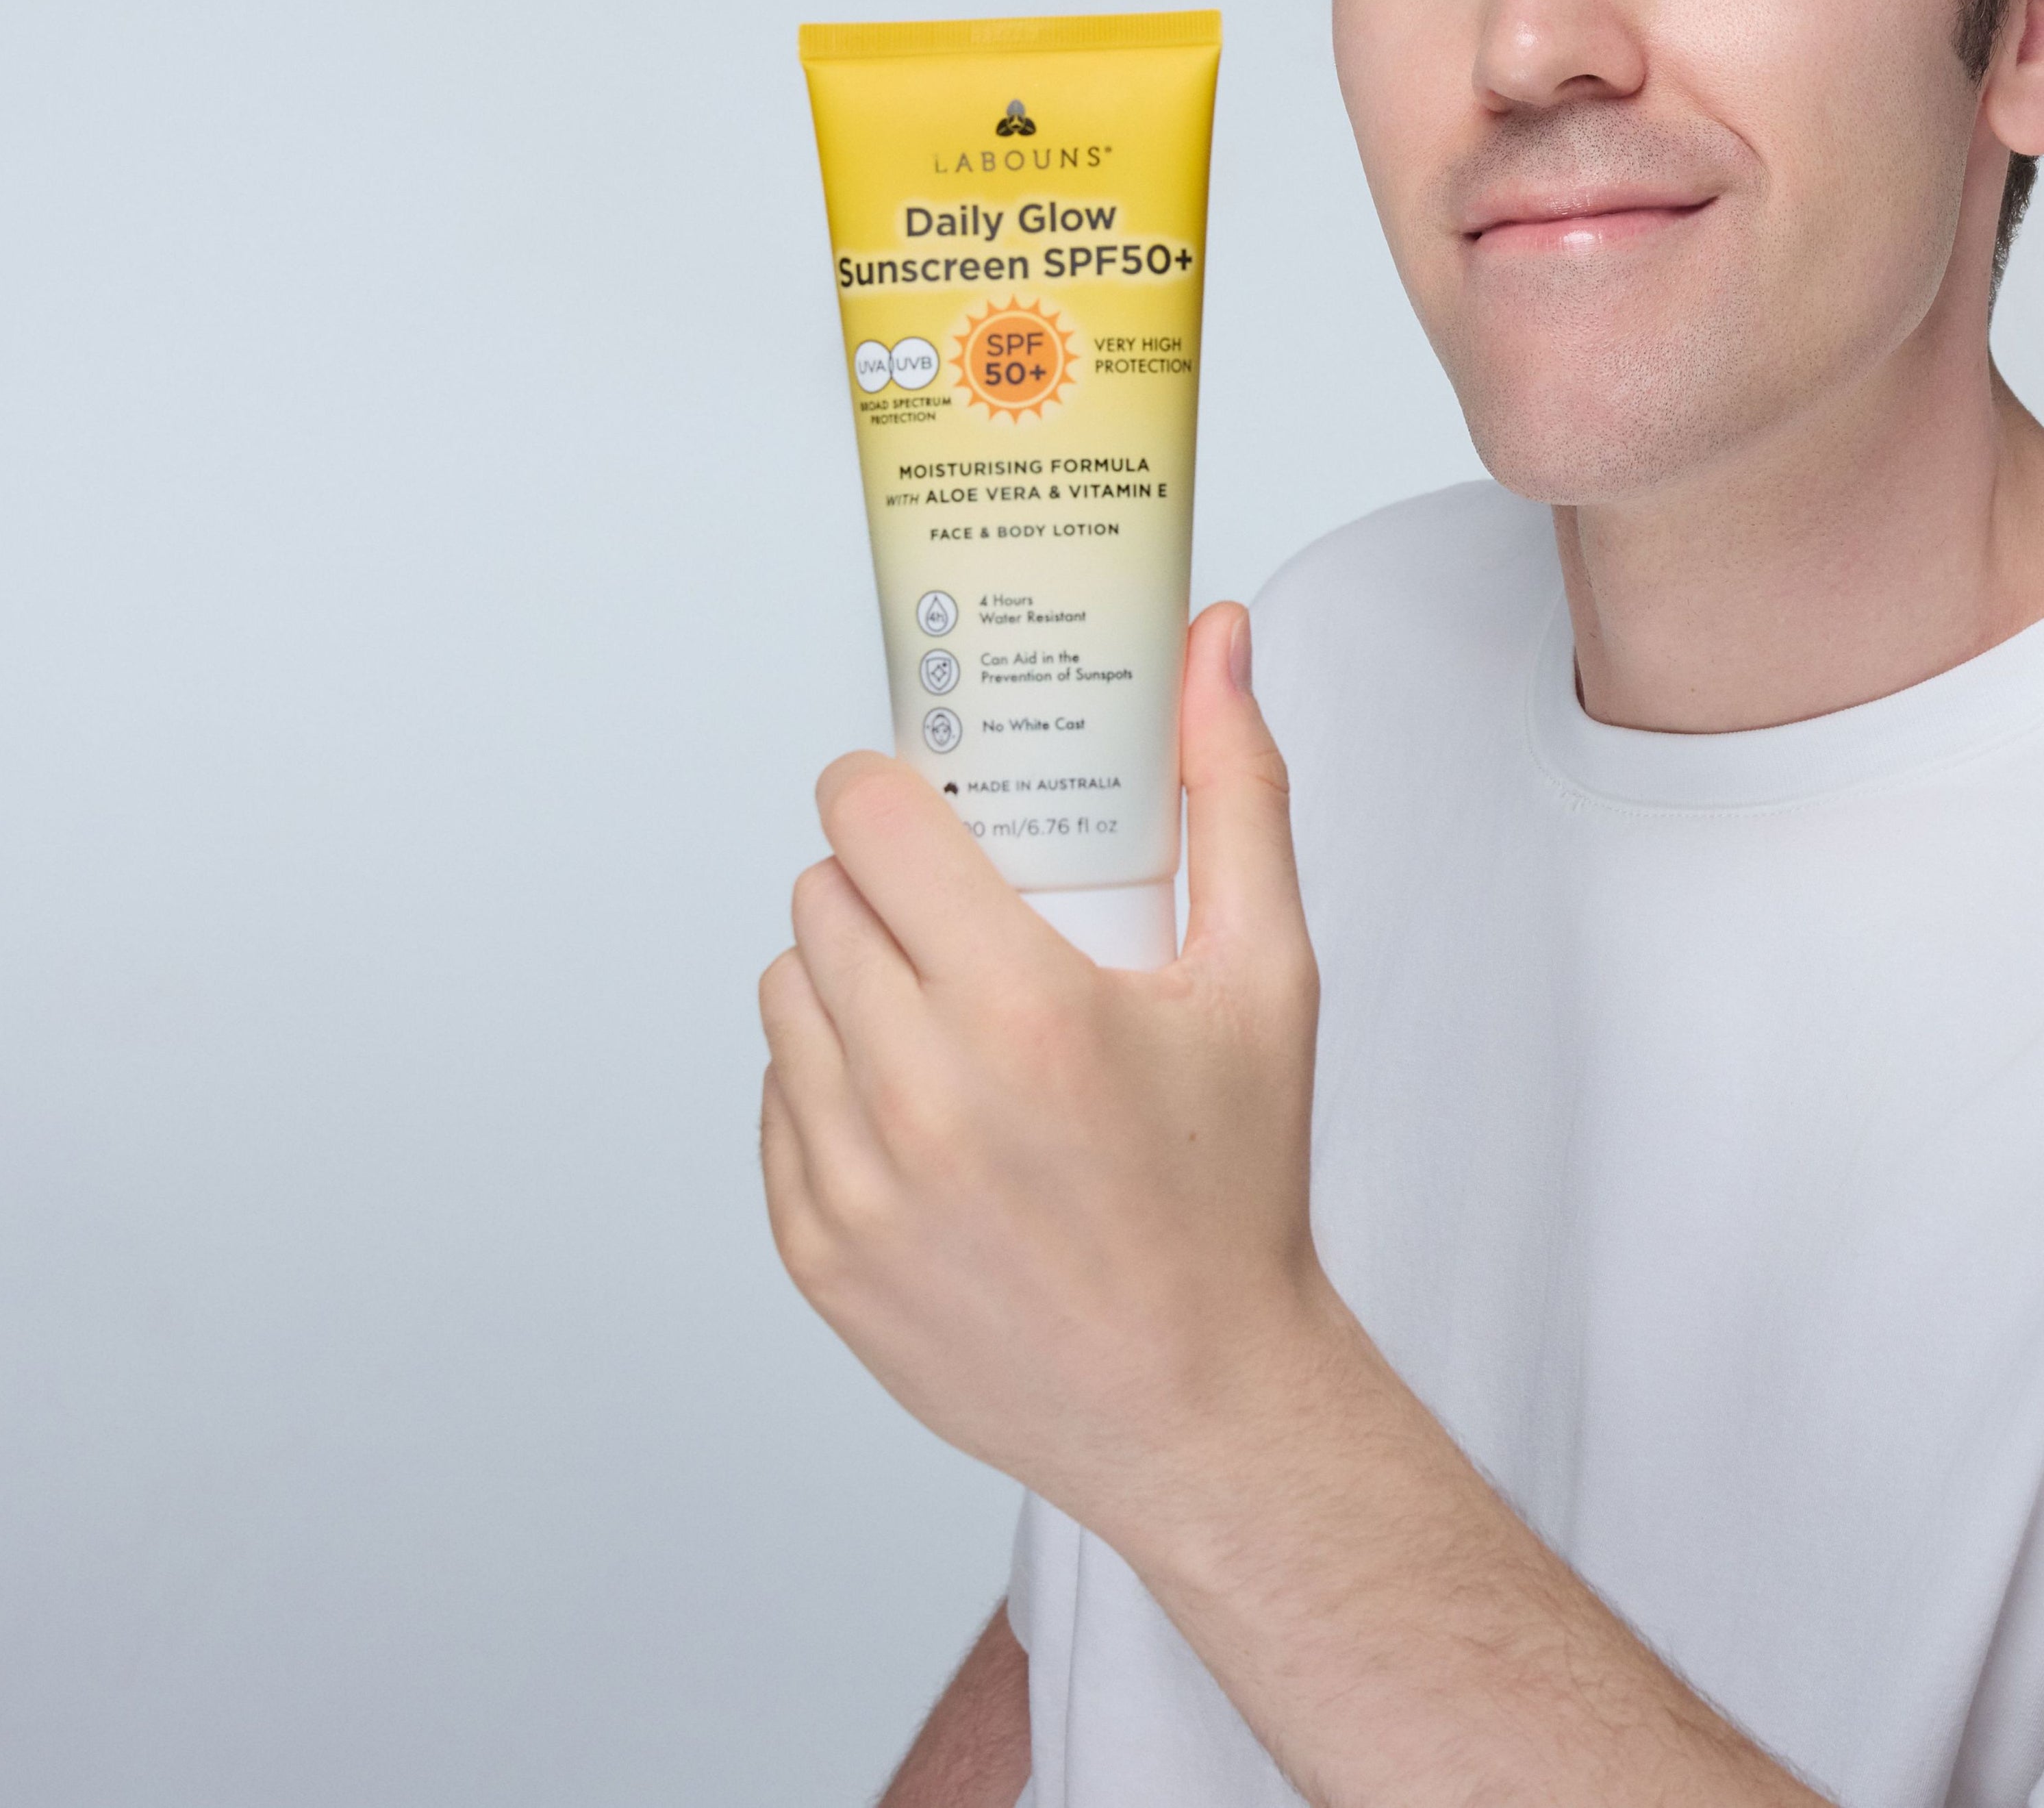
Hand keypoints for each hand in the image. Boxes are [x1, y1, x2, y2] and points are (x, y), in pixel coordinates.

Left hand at [757, 603, 1339, 1551]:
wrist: (1199, 1399)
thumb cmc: (1235, 1191)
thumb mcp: (1267, 979)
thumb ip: (1237, 793)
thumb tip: (1214, 644)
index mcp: (1024, 1013)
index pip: (870, 825)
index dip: (884, 791)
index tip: (916, 802)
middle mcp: (921, 1098)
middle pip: (819, 902)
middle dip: (880, 886)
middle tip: (956, 914)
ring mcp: (853, 1185)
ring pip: (785, 998)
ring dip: (845, 980)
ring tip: (938, 1008)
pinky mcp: (816, 1254)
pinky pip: (776, 1106)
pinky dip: (831, 1085)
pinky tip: (918, 1105)